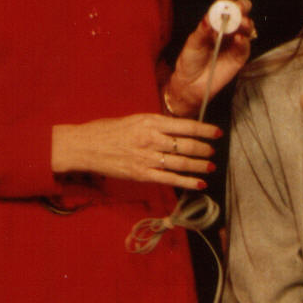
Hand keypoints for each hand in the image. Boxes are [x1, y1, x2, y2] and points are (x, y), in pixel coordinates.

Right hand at [51, 114, 220, 189]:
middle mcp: (152, 139)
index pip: (185, 125)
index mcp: (150, 122)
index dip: (204, 130)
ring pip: (181, 162)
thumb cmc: (108, 131)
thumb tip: (178, 127)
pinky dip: (187, 182)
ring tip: (210, 166)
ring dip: (199, 165)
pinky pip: (170, 179)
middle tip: (213, 151)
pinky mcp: (142, 174)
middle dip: (203, 149)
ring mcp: (147, 158)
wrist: (85, 146)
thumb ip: (156, 124)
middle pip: (186, 145)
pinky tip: (200, 183)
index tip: (216, 132)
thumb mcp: (134, 119)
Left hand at [167, 0, 254, 115]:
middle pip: (242, 10)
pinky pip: (246, 46)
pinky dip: (244, 42)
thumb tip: (209, 19)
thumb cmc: (190, 60)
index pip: (225, 1)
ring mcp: (236, 41)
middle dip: (241, 5)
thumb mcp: (192, 43)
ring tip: (239, 24)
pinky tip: (239, 39)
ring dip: (245, 22)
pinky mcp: (240, 56)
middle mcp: (228, 27)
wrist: (191, 84)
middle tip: (237, 8)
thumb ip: (202, 31)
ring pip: (247, 26)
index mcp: (214, 19)